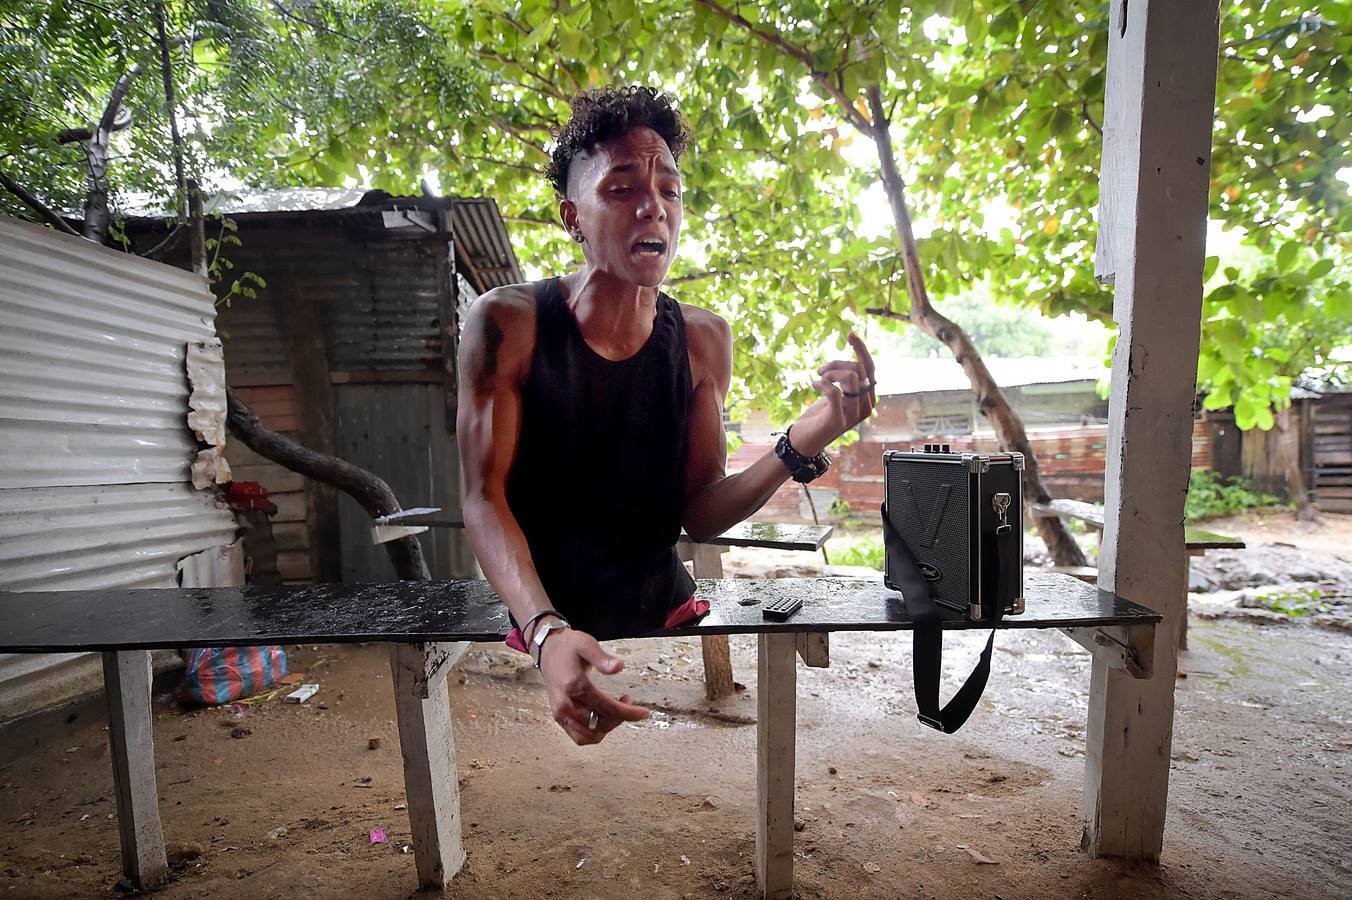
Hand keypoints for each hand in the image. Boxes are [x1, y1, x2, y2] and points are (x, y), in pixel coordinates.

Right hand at [536, 627, 649, 744]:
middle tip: (629, 702)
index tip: (644, 713)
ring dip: (608, 727)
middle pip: (599, 724)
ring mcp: (561, 713)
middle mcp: (565, 704)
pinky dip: (594, 733)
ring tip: (617, 710)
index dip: (628, 713)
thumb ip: (602, 657)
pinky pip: (579, 736)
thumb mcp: (585, 644)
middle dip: (619, 717)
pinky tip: (604, 719)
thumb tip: (619, 667)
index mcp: (573, 685)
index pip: (606, 707)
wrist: (547, 650)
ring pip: (589, 735)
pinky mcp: (560, 717)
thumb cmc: (567, 647)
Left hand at [791, 332, 877, 455]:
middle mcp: (865, 406)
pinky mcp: (838, 420)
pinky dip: (822, 384)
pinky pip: (835, 391)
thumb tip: (855, 359)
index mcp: (868, 398)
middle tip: (821, 369)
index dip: (861, 349)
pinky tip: (813, 386)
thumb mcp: (837, 396)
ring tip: (819, 378)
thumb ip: (848, 382)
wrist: (804, 442)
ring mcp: (853, 414)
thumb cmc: (819, 417)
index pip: (870, 367)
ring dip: (831, 372)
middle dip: (838, 363)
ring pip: (852, 377)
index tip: (850, 334)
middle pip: (860, 369)